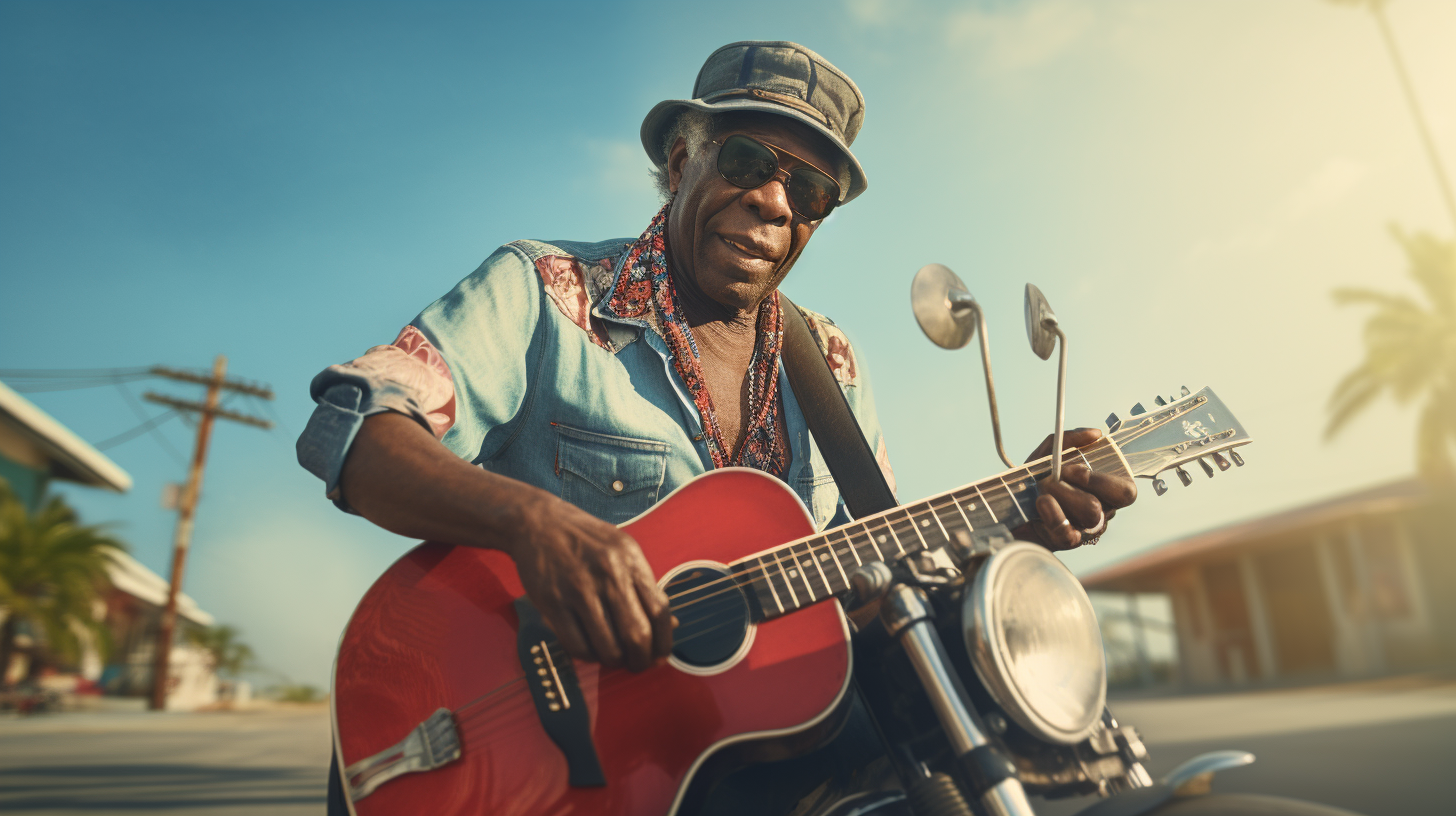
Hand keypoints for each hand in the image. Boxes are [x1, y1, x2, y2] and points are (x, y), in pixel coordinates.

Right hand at [506, 493, 674, 671]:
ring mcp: (579, 589)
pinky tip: (590, 649)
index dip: (663, 642)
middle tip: (637, 664)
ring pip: (607, 646)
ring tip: (612, 657)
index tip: (659, 654)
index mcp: (630, 561)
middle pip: (637, 634)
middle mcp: (608, 574)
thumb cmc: (584, 539)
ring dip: (614, 661)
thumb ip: (645, 586)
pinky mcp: (554, 602)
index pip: (660, 611)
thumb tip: (670, 625)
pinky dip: (588, 657)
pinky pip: (577, 645)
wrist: (538, 523)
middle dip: (641, 660)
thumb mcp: (622, 551)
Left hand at [1015, 428, 1136, 550]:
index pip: (1126, 492)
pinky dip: (1054, 515)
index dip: (1104, 480)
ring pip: (1089, 514)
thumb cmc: (1034, 480)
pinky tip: (1042, 503)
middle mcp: (1100, 512)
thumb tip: (1094, 434)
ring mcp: (1084, 530)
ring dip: (1062, 494)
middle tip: (1056, 476)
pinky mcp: (1066, 542)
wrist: (1006, 506)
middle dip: (1078, 485)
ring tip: (1042, 488)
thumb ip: (1069, 440)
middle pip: (1104, 504)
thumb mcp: (1047, 454)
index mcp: (1103, 492)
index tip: (1076, 468)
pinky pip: (1068, 534)